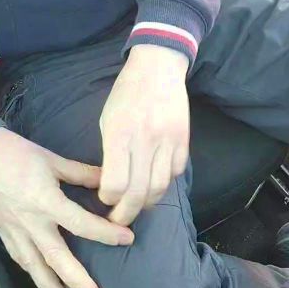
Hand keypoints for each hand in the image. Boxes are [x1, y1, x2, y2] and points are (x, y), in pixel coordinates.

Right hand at [0, 128, 133, 287]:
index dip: (105, 233)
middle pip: (57, 258)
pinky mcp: (4, 234)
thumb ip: (81, 173)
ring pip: (35, 267)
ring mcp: (15, 231)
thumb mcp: (52, 159)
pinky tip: (43, 285)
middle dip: (77, 282)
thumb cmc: (16, 153)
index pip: (80, 223)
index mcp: (45, 200)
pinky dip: (33, 275)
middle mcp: (31, 222)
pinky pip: (21, 259)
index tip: (127, 239)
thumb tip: (109, 181)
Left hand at [99, 45, 189, 225]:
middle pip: (138, 193)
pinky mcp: (184, 139)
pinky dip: (165, 182)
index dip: (108, 198)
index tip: (105, 199)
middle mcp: (145, 140)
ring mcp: (168, 141)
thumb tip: (112, 183)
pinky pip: (176, 173)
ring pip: (160, 187)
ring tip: (138, 205)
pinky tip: (155, 181)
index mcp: (120, 134)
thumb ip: (111, 151)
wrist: (158, 67)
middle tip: (119, 219)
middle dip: (126, 213)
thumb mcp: (108, 119)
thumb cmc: (125, 93)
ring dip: (147, 202)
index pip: (115, 183)